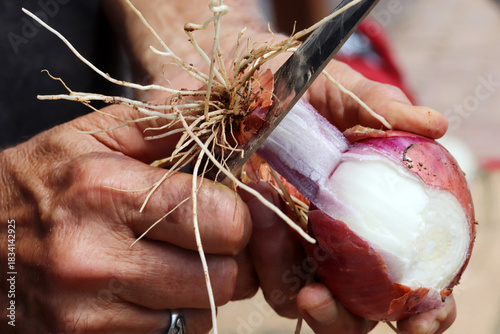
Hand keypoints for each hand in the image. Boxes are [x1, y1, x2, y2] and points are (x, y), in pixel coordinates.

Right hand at [0, 104, 256, 332]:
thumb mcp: (90, 137)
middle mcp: (95, 259)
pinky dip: (176, 318)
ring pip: (203, 315)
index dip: (237, 216)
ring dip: (200, 291)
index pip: (219, 219)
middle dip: (225, 258)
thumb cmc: (37, 185)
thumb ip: (161, 122)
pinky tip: (150, 293)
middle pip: (220, 276)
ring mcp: (88, 315)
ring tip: (170, 264)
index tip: (224, 211)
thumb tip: (224, 113)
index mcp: (104, 191)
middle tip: (204, 240)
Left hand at [245, 59, 453, 333]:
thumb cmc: (290, 84)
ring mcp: (289, 244)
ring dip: (283, 271)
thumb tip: (436, 125)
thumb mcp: (335, 89)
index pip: (407, 277)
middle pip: (352, 307)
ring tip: (267, 208)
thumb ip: (380, 107)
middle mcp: (333, 240)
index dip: (424, 306)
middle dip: (342, 318)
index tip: (422, 316)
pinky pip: (252, 273)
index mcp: (370, 215)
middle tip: (318, 298)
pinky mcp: (248, 241)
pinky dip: (255, 252)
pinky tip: (252, 202)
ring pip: (296, 297)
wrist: (235, 80)